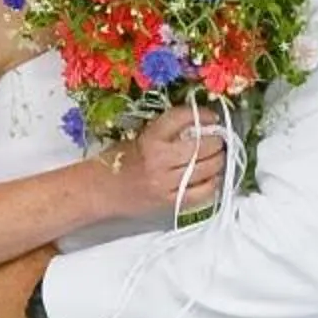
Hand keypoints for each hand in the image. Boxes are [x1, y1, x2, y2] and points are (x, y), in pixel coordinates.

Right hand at [111, 106, 227, 216]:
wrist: (99, 191)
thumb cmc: (118, 161)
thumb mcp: (139, 137)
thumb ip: (167, 132)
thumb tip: (200, 126)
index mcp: (149, 138)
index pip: (182, 119)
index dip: (203, 115)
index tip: (211, 117)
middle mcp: (159, 160)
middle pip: (202, 146)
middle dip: (216, 140)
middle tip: (218, 139)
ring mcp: (166, 183)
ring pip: (207, 169)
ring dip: (218, 160)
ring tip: (218, 156)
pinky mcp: (169, 202)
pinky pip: (202, 193)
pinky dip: (213, 183)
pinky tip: (212, 177)